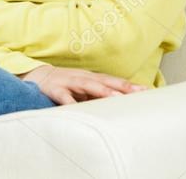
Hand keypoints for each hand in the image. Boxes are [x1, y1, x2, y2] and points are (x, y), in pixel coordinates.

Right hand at [19, 64, 147, 104]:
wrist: (39, 77)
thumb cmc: (66, 85)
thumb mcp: (84, 89)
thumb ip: (100, 95)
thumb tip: (122, 105)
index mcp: (91, 78)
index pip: (113, 81)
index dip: (129, 85)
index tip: (147, 91)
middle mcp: (83, 78)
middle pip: (105, 81)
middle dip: (122, 86)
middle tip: (139, 93)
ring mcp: (69, 82)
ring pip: (87, 85)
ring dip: (102, 90)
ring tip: (116, 97)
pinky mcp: (55, 89)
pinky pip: (64, 96)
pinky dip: (70, 102)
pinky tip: (78, 108)